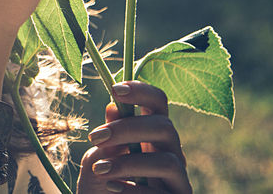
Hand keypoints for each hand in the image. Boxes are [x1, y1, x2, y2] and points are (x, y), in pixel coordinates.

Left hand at [77, 81, 191, 193]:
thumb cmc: (101, 186)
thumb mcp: (97, 159)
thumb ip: (107, 137)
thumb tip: (113, 108)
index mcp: (151, 134)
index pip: (158, 103)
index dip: (142, 91)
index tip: (114, 89)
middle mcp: (170, 152)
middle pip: (165, 127)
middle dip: (128, 128)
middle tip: (95, 137)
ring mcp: (177, 179)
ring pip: (168, 161)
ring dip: (129, 163)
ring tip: (99, 169)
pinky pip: (161, 193)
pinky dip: (134, 188)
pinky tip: (111, 187)